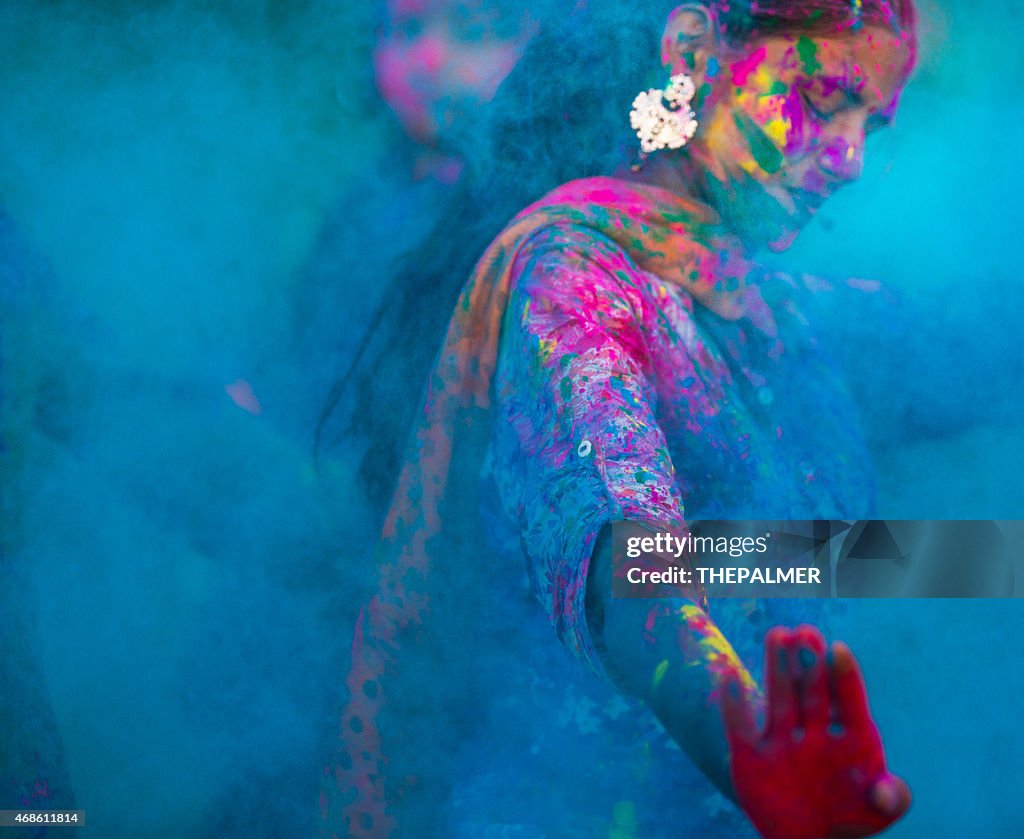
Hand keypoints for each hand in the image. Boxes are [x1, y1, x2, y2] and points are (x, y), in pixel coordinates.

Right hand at [720, 626, 909, 838]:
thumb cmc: (848, 819)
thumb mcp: (877, 814)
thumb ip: (892, 799)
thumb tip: (886, 792)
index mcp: (852, 740)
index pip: (850, 703)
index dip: (845, 677)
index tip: (838, 649)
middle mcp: (816, 732)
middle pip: (813, 691)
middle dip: (810, 662)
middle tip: (806, 632)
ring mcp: (783, 741)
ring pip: (780, 698)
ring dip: (778, 667)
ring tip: (778, 634)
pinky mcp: (752, 756)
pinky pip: (740, 727)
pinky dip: (733, 704)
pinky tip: (728, 675)